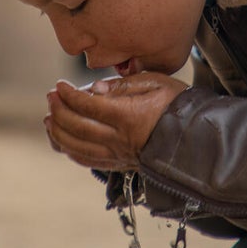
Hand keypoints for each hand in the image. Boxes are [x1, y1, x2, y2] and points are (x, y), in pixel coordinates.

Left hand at [44, 72, 187, 170]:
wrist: (197, 137)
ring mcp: (118, 155)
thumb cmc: (177, 104)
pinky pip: (87, 161)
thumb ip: (123, 84)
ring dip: (58, 132)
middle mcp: (120, 139)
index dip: (69, 94)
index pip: (89, 105)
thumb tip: (94, 88)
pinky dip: (69, 150)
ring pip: (77, 147)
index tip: (60, 85)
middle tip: (51, 96)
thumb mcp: (156, 82)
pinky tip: (61, 139)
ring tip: (50, 117)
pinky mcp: (118, 164)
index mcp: (129, 116)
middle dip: (59, 111)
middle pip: (78, 127)